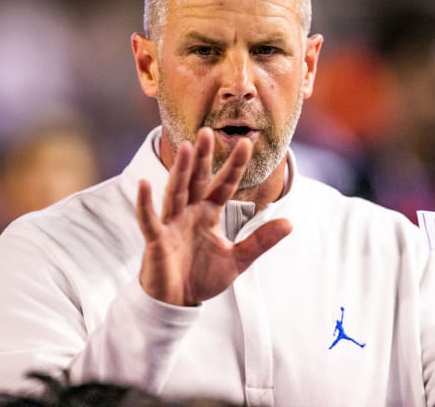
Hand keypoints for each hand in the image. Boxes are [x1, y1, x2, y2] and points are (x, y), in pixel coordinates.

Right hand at [136, 127, 291, 305]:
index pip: (223, 185)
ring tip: (184, 147)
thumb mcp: (238, 260)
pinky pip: (149, 220)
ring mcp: (171, 224)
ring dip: (179, 171)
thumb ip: (261, 241)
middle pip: (196, 180)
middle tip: (206, 131)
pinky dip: (146, 204)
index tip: (247, 143)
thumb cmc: (202, 277)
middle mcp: (189, 213)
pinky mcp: (156, 240)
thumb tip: (290, 223)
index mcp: (208, 214)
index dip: (234, 166)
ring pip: (176, 192)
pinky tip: (145, 184)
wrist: (177, 303)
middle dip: (202, 157)